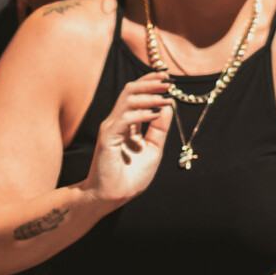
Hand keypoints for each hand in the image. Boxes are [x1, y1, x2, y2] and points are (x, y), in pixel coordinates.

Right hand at [83, 70, 173, 204]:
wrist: (113, 196)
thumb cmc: (129, 177)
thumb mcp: (153, 150)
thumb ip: (159, 130)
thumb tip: (168, 107)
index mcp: (127, 124)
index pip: (136, 95)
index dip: (150, 84)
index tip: (167, 78)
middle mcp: (117, 122)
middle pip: (130, 91)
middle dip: (149, 82)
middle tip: (167, 81)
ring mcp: (111, 128)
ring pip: (127, 100)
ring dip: (149, 95)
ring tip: (166, 97)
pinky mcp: (107, 138)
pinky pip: (125, 119)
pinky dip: (142, 114)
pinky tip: (156, 114)